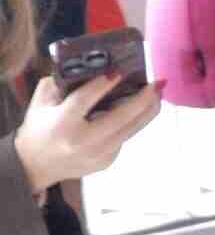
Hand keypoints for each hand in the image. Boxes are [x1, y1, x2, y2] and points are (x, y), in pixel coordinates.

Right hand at [13, 68, 156, 191]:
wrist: (36, 165)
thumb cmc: (39, 128)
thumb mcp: (40, 103)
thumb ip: (58, 84)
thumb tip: (87, 68)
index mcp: (61, 123)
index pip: (84, 100)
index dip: (102, 85)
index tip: (118, 72)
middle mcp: (82, 141)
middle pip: (121, 118)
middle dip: (143, 99)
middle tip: (157, 83)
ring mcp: (97, 154)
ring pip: (131, 129)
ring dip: (148, 111)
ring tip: (158, 94)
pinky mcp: (106, 161)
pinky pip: (124, 138)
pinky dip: (132, 123)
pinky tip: (139, 111)